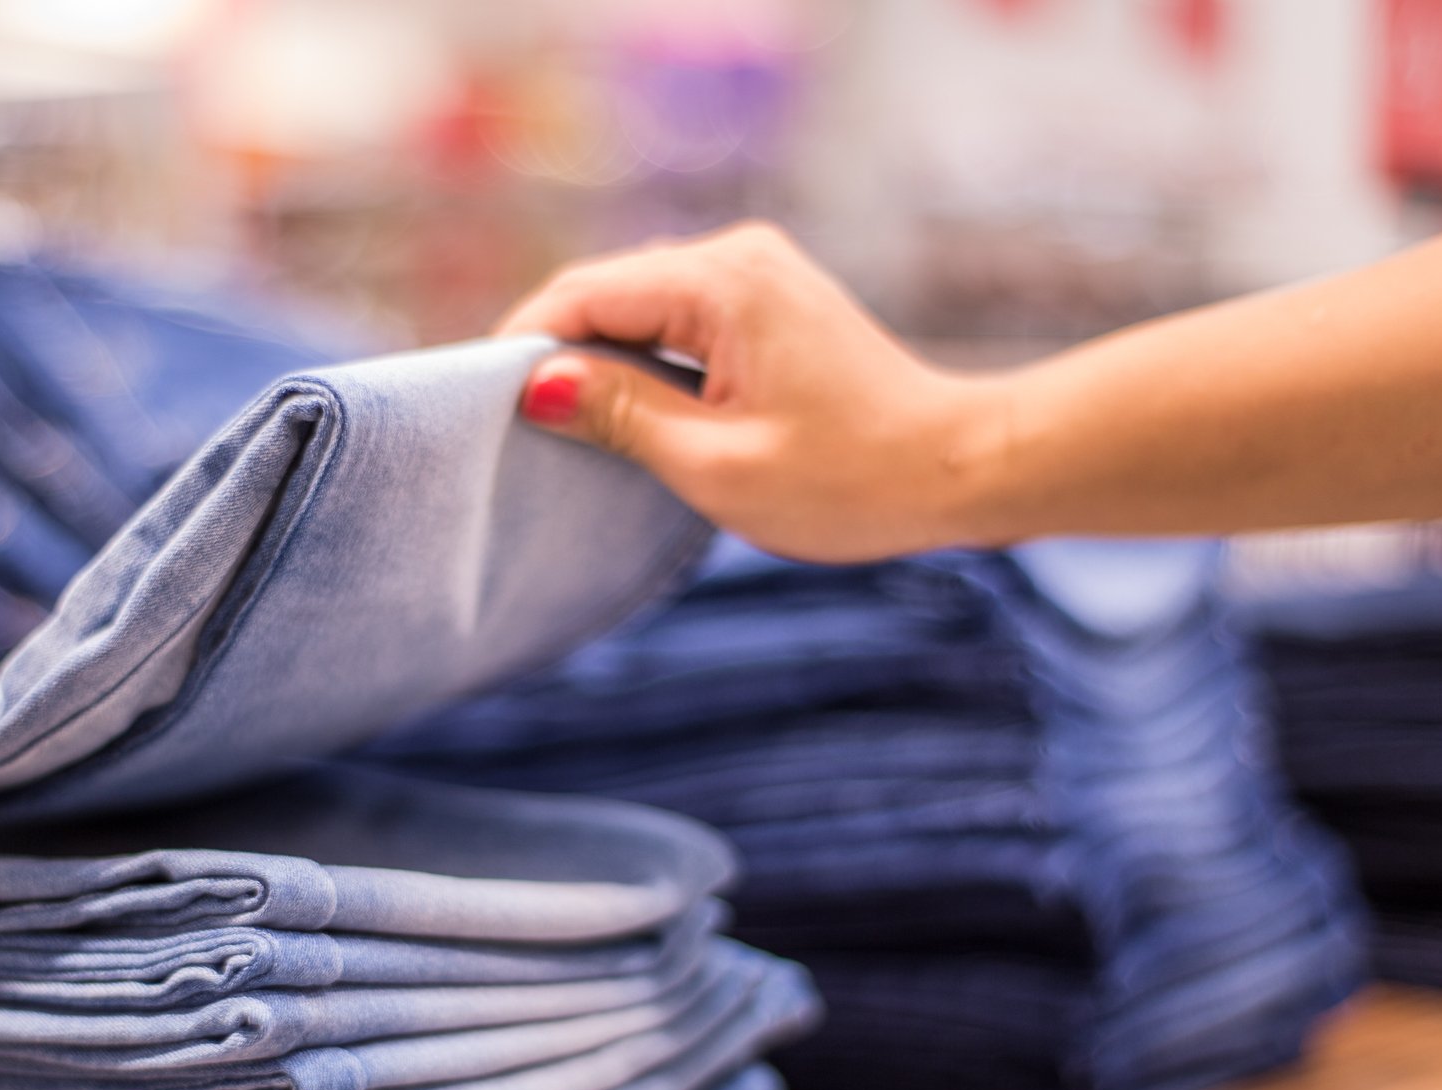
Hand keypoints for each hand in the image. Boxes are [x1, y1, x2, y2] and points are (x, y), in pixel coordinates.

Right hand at [496, 221, 1009, 561]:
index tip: (482, 402)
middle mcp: (737, 257)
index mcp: (721, 284)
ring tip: (561, 423)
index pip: (585, 294)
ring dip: (599, 357)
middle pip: (609, 291)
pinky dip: (643, 358)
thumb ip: (620, 414)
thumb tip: (538, 383)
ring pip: (642, 305)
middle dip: (556, 350)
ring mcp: (758, 274)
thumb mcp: (717, 463)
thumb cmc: (850, 480)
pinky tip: (624, 408)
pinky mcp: (771, 302)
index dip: (524, 344)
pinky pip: (680, 318)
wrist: (959, 469)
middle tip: (510, 422)